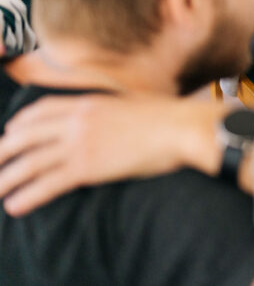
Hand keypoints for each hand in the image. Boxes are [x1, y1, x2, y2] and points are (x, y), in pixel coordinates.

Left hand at [0, 95, 228, 215]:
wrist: (182, 127)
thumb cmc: (168, 116)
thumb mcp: (132, 103)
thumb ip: (112, 109)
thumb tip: (111, 118)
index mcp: (90, 102)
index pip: (43, 109)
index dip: (21, 122)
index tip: (10, 132)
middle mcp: (78, 120)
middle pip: (27, 135)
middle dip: (3, 151)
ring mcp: (81, 143)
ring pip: (30, 161)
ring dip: (7, 178)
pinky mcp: (88, 166)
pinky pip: (48, 183)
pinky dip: (28, 195)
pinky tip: (15, 205)